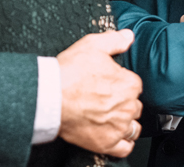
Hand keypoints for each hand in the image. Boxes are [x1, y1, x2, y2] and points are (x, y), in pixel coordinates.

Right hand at [57, 30, 142, 155]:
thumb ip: (114, 40)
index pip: (134, 84)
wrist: (49, 97)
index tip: (108, 82)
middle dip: (123, 102)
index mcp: (129, 84)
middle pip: (134, 106)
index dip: (120, 82)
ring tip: (109, 116)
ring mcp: (118, 127)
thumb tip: (128, 36)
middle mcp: (127, 107)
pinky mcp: (107, 143)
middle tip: (104, 98)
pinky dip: (121, 142)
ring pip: (132, 127)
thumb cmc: (69, 72)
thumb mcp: (92, 45)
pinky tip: (112, 133)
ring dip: (124, 122)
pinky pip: (125, 147)